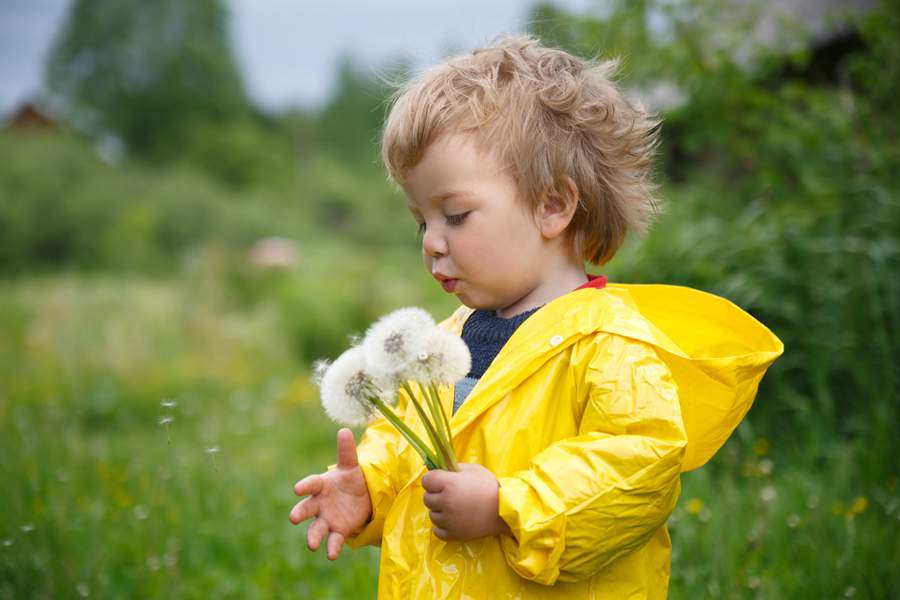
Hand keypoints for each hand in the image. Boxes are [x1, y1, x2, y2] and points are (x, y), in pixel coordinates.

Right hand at [289, 428, 372, 559]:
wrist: (362, 498)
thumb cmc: (351, 479)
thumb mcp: (351, 465)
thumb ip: (346, 451)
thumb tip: (344, 430)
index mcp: (321, 485)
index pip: (311, 484)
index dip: (305, 485)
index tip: (297, 488)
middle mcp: (320, 503)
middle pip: (307, 508)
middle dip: (300, 512)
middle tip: (293, 517)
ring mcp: (327, 518)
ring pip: (317, 528)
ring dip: (314, 536)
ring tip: (312, 545)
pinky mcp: (338, 531)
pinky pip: (333, 540)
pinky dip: (332, 547)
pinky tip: (331, 555)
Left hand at [421, 463, 510, 540]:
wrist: (504, 510)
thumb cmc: (489, 486)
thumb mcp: (473, 469)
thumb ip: (454, 468)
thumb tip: (441, 471)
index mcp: (448, 483)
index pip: (426, 480)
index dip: (433, 480)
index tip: (441, 481)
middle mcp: (445, 502)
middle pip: (427, 498)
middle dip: (436, 495)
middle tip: (450, 495)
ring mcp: (448, 520)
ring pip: (432, 515)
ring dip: (440, 511)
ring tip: (455, 508)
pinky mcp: (453, 534)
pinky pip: (437, 531)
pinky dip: (443, 526)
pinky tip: (453, 521)